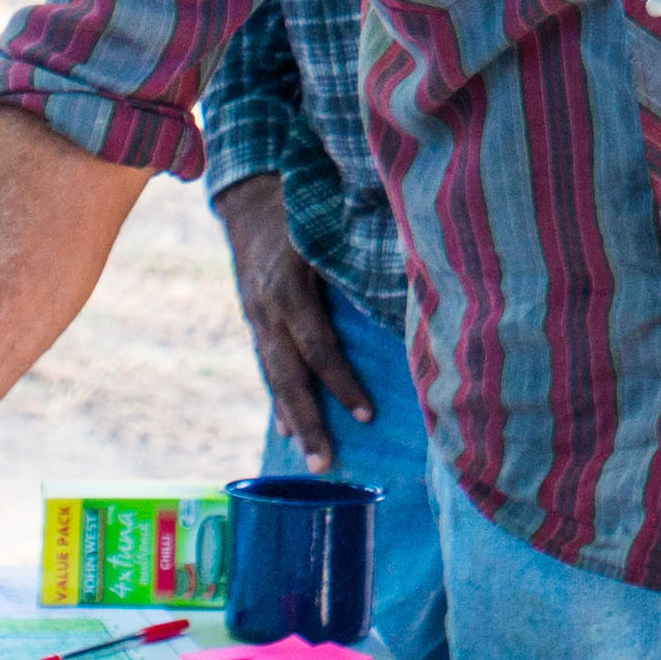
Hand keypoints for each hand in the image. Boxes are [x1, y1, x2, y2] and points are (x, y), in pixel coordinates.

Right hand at [214, 177, 373, 471]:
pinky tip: (291, 429)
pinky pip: (269, 368)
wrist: (248, 195)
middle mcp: (266, 309)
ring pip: (274, 378)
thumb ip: (358, 258)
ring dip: (293, 421)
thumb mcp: (327, 223)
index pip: (317, 346)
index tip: (368, 416)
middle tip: (326, 464)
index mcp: (287, 286)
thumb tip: (413, 290)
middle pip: (288, 376)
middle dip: (309, 422)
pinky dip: (281, 400)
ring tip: (311, 460)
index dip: (341, 382)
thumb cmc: (301, 203)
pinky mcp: (255, 321)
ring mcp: (256, 318)